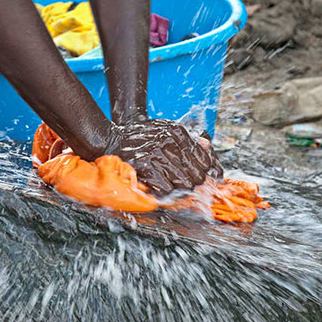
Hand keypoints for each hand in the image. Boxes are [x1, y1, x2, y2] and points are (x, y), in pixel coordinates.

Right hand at [107, 119, 222, 196]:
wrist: (114, 139)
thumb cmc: (142, 137)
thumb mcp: (166, 130)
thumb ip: (188, 138)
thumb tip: (207, 146)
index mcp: (177, 132)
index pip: (203, 159)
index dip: (204, 171)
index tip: (201, 176)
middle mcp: (169, 141)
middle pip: (196, 174)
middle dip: (193, 182)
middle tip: (187, 184)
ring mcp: (157, 154)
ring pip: (184, 183)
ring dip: (180, 188)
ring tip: (174, 186)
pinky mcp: (146, 166)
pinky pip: (167, 188)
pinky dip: (166, 191)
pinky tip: (162, 187)